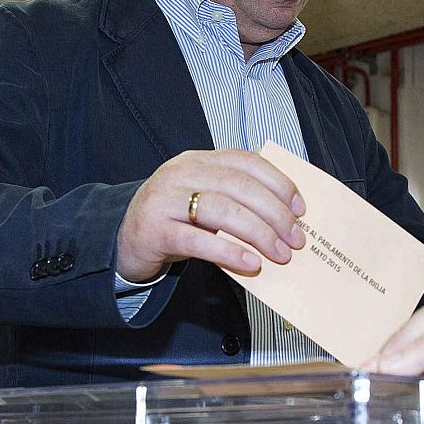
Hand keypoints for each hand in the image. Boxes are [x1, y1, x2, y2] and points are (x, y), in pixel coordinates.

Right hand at [115, 149, 305, 282]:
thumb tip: (285, 218)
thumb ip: (235, 199)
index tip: (300, 208)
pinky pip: (198, 240)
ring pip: (222, 210)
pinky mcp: (155, 230)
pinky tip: (250, 263)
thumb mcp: (202, 200)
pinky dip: (229, 252)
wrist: (123, 239)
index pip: (246, 161)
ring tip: (279, 254)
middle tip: (296, 238)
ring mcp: (166, 201)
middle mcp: (181, 174)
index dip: (278, 183)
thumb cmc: (172, 221)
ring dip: (258, 233)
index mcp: (198, 160)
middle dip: (275, 213)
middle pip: (239, 186)